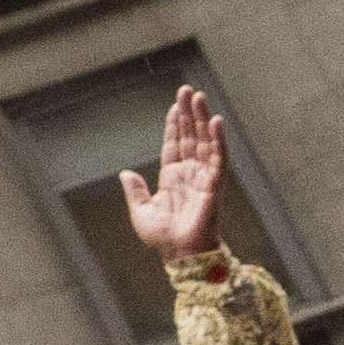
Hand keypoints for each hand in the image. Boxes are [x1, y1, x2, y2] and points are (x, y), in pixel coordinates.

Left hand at [117, 83, 229, 265]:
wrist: (180, 254)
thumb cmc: (163, 238)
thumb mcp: (141, 212)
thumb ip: (135, 191)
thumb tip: (125, 173)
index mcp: (172, 178)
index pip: (174, 144)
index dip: (174, 125)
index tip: (175, 105)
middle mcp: (189, 173)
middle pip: (190, 136)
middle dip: (189, 113)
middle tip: (187, 90)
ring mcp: (203, 176)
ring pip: (204, 141)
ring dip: (202, 119)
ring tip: (199, 97)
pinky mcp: (215, 183)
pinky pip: (218, 157)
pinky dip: (218, 139)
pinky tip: (216, 121)